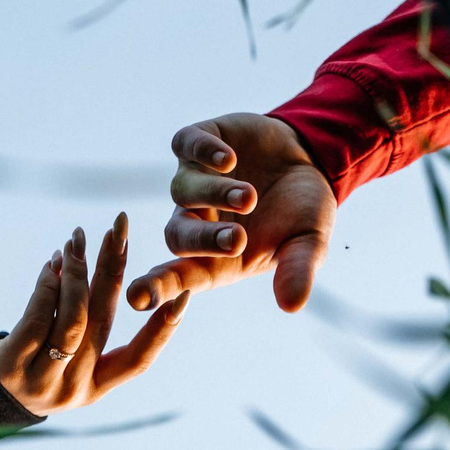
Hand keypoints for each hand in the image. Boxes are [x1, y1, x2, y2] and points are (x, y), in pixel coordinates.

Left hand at [0, 214, 188, 414]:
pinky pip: (37, 319)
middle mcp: (74, 388)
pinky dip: (48, 286)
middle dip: (113, 269)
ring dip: (79, 273)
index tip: (183, 294)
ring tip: (78, 239)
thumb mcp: (68, 359)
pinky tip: (54, 263)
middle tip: (119, 228)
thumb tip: (97, 264)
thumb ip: (87, 324)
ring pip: (73, 321)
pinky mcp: (13, 366)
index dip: (162, 330)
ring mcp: (43, 380)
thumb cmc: (34, 367)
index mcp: (97, 386)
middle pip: (103, 323)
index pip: (138, 360)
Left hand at [126, 113, 335, 313]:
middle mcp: (197, 220)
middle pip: (177, 235)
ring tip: (248, 196)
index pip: (177, 277)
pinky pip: (186, 145)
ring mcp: (195, 178)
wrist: (311, 160)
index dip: (156, 287)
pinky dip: (203, 152)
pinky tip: (228, 159)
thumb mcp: (309, 243)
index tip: (139, 298)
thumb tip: (292, 306)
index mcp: (216, 257)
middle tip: (238, 240)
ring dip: (214, 194)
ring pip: (184, 190)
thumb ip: (297, 271)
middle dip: (204, 239)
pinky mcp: (199, 142)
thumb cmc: (303, 212)